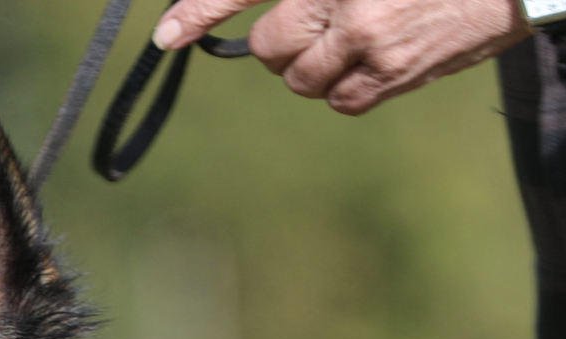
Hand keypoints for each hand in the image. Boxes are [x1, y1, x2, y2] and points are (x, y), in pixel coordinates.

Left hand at [153, 0, 531, 114]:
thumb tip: (288, 19)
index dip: (203, 9)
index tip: (166, 34)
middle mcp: (349, 0)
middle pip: (270, 45)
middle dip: (282, 42)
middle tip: (314, 23)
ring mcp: (372, 38)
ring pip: (302, 79)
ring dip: (313, 67)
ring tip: (350, 40)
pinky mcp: (398, 71)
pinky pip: (342, 101)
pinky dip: (345, 89)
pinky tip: (372, 62)